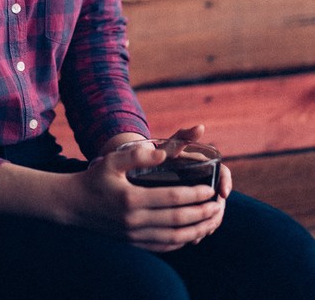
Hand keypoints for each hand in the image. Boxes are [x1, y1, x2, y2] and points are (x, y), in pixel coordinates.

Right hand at [67, 139, 223, 252]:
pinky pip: (163, 246)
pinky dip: (181, 241)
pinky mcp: (133, 243)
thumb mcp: (112, 160)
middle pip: (177, 221)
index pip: (172, 199)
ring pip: (174, 238)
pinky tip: (191, 234)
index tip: (210, 190)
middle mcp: (134, 221)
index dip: (194, 195)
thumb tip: (161, 152)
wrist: (73, 205)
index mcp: (131, 200)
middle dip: (202, 214)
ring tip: (212, 222)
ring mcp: (134, 235)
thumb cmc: (95, 178)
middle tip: (218, 207)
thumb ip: (137, 156)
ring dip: (196, 231)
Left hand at [165, 123, 231, 243]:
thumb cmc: (155, 155)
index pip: (223, 173)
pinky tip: (191, 239)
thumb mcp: (166, 146)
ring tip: (199, 233)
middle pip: (219, 198)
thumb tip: (199, 127)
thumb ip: (181, 137)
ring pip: (210, 213)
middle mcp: (203, 181)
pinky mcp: (188, 209)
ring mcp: (196, 197)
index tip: (222, 193)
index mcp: (202, 165)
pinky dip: (197, 231)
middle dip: (217, 211)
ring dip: (208, 224)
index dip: (226, 183)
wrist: (139, 169)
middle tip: (210, 222)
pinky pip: (198, 223)